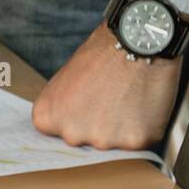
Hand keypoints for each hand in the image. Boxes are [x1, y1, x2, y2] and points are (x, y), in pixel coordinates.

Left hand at [32, 25, 182, 149]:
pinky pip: (139, 142)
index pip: (57, 132)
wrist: (135, 44)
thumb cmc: (101, 56)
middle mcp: (70, 134)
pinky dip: (143, 128)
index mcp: (46, 118)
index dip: (75, 118)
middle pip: (84, 141)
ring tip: (126, 100)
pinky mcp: (134, 142)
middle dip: (97, 126)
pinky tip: (141, 105)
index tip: (85, 105)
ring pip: (113, 144)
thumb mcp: (63, 81)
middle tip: (109, 100)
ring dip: (121, 129)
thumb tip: (66, 125)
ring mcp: (103, 141)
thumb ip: (62, 108)